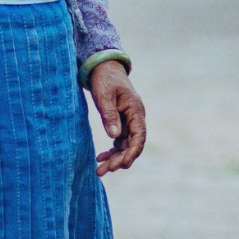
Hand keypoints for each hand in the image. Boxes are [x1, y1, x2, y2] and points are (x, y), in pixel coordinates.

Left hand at [88, 61, 145, 175]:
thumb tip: (114, 136)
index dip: (132, 152)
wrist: (103, 68)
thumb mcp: (104, 95)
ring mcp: (129, 121)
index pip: (139, 136)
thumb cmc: (105, 79)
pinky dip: (111, 151)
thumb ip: (110, 115)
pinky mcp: (121, 123)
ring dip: (114, 158)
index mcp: (135, 110)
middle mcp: (135, 118)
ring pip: (125, 146)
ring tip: (99, 170)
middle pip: (132, 145)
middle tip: (104, 170)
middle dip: (120, 160)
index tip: (122, 164)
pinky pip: (119, 142)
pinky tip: (100, 158)